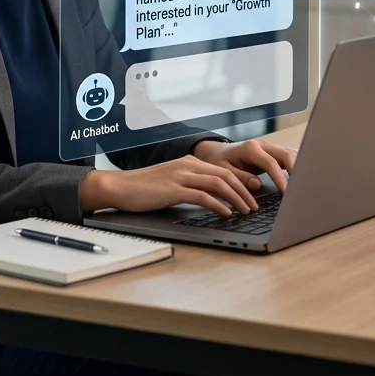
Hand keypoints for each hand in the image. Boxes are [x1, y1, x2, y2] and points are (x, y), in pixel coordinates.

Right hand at [79, 155, 257, 217]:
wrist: (119, 186)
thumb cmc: (144, 188)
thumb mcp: (172, 182)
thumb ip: (191, 185)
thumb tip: (212, 199)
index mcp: (189, 161)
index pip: (223, 170)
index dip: (240, 184)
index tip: (252, 197)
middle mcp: (188, 164)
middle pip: (225, 175)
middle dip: (243, 192)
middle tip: (254, 206)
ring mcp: (180, 175)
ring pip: (218, 184)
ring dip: (236, 199)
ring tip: (246, 211)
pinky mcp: (173, 189)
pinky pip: (202, 196)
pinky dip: (218, 205)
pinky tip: (226, 214)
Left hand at [191, 138, 296, 193]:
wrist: (216, 152)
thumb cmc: (219, 162)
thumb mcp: (224, 171)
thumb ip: (240, 178)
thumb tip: (256, 184)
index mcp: (250, 148)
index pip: (271, 163)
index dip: (280, 178)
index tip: (286, 192)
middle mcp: (262, 145)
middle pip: (286, 154)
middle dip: (296, 171)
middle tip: (301, 189)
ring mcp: (269, 147)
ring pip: (290, 154)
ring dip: (299, 167)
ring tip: (305, 184)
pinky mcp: (273, 153)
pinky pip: (288, 156)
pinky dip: (297, 165)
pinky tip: (303, 176)